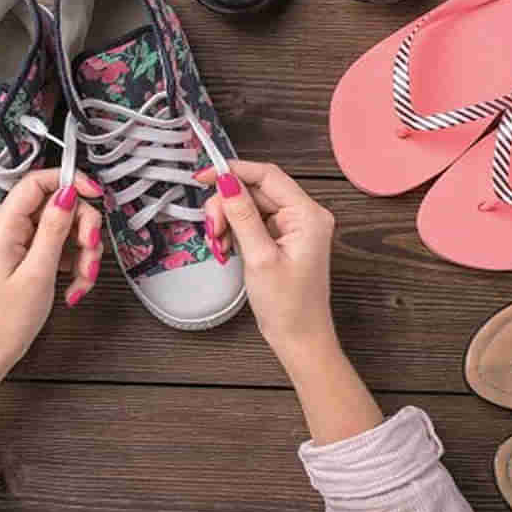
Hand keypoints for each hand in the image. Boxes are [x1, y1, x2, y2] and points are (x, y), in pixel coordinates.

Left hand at [0, 169, 103, 439]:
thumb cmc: (8, 320)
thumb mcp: (38, 272)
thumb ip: (54, 228)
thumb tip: (68, 192)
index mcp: (2, 226)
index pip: (37, 182)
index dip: (69, 181)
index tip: (97, 196)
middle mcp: (6, 227)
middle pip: (57, 207)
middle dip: (82, 232)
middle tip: (91, 259)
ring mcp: (15, 241)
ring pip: (62, 229)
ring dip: (81, 255)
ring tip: (82, 284)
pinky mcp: (24, 256)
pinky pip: (56, 248)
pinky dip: (71, 265)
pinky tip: (73, 289)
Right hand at [196, 161, 382, 443]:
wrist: (300, 339)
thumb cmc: (287, 305)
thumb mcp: (260, 258)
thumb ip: (243, 216)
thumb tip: (226, 182)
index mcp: (308, 215)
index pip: (268, 175)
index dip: (234, 171)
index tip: (204, 176)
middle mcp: (304, 216)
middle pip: (256, 191)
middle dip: (227, 205)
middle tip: (211, 228)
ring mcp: (294, 228)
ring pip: (250, 207)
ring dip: (228, 220)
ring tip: (219, 245)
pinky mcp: (283, 240)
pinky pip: (253, 223)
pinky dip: (235, 232)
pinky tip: (226, 249)